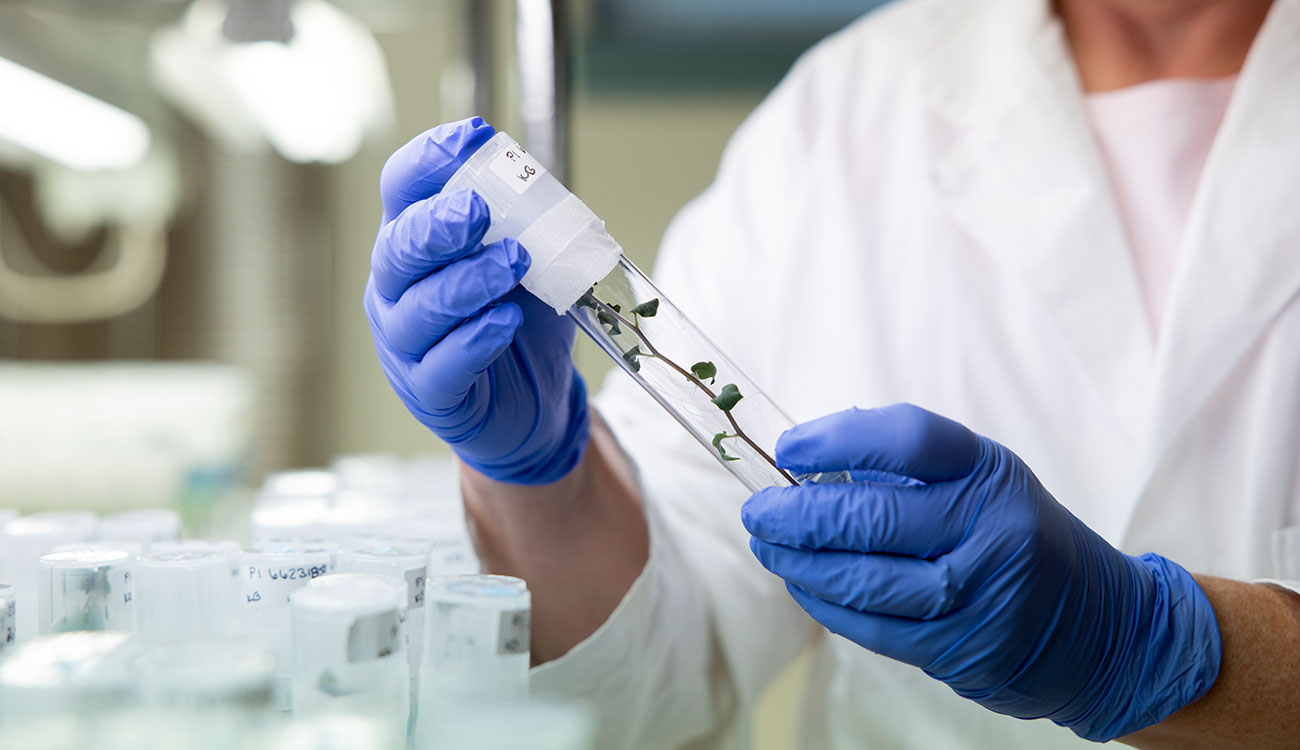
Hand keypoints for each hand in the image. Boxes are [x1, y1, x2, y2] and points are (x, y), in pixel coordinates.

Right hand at [365, 118, 588, 483]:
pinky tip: (504, 322)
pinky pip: (441, 365)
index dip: (431, 159)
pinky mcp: (431, 391)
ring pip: (418, 308)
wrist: (534, 403)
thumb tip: (544, 183)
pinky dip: (473, 341)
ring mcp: (405, 342)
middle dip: (437, 225)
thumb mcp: (529, 261)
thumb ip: (528, 224)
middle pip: (397, 248)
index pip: (402, 188)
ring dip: (468, 281)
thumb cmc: (517, 320)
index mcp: (414, 240)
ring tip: (516, 264)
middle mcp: (396, 288)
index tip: (477, 136)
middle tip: (480, 211)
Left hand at [742, 404, 1220, 740]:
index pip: (907, 440)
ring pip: (864, 579)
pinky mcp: (961, 650)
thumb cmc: (1019, 536)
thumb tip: (813, 458)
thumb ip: (912, 468)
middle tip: (759, 507)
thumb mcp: (986, 480)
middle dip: (797, 513)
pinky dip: (825, 604)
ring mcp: (977, 595)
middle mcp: (990, 530)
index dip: (838, 439)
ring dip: (799, 562)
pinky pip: (873, 627)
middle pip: (871, 516)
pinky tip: (801, 584)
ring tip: (767, 544)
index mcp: (990, 473)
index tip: (790, 448)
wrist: (1101, 628)